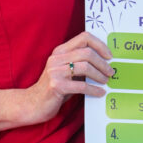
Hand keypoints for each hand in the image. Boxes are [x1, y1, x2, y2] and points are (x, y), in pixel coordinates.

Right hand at [0, 31, 114, 132]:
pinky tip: (99, 93)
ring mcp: (55, 71)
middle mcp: (57, 58)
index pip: (83, 37)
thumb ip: (79, 64)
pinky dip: (94, 89)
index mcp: (60, 51)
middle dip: (102, 63)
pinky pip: (81, 85)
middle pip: (87, 52)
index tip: (109, 56)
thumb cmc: (54, 89)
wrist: (32, 104)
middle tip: (110, 72)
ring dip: (99, 75)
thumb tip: (104, 63)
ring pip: (85, 67)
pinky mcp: (56, 85)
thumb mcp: (65, 71)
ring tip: (105, 81)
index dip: (99, 44)